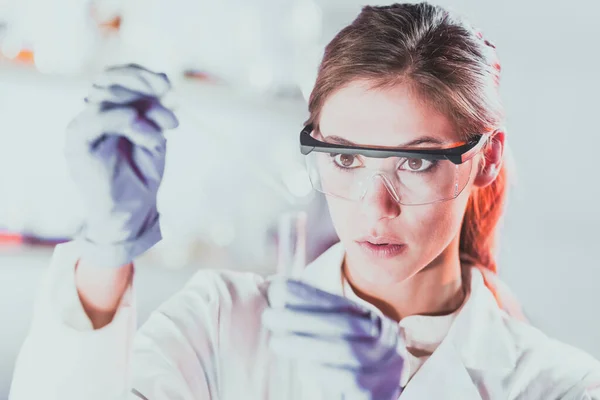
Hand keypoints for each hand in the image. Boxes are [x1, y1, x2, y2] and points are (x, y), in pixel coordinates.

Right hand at [65, 64, 178, 267]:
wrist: (131, 213)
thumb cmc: (141, 177)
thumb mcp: (155, 138)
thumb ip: (155, 112)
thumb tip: (165, 86)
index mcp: (110, 110)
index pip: (117, 76)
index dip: (141, 74)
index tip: (167, 85)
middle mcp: (93, 115)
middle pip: (109, 80)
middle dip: (142, 84)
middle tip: (168, 98)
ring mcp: (83, 127)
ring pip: (104, 96)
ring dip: (141, 108)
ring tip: (162, 130)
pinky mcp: (78, 143)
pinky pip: (97, 120)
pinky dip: (124, 120)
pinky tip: (146, 133)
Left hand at [263, 279, 404, 399]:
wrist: (376, 399)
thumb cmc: (344, 365)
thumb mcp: (333, 336)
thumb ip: (309, 313)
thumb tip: (269, 285)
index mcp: (371, 319)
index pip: (340, 302)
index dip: (308, 294)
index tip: (277, 288)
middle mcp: (384, 338)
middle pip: (344, 323)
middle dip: (302, 317)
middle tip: (269, 316)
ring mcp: (385, 365)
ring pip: (347, 350)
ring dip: (306, 344)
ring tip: (276, 342)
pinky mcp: (377, 392)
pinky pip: (351, 379)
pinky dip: (324, 370)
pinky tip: (303, 366)